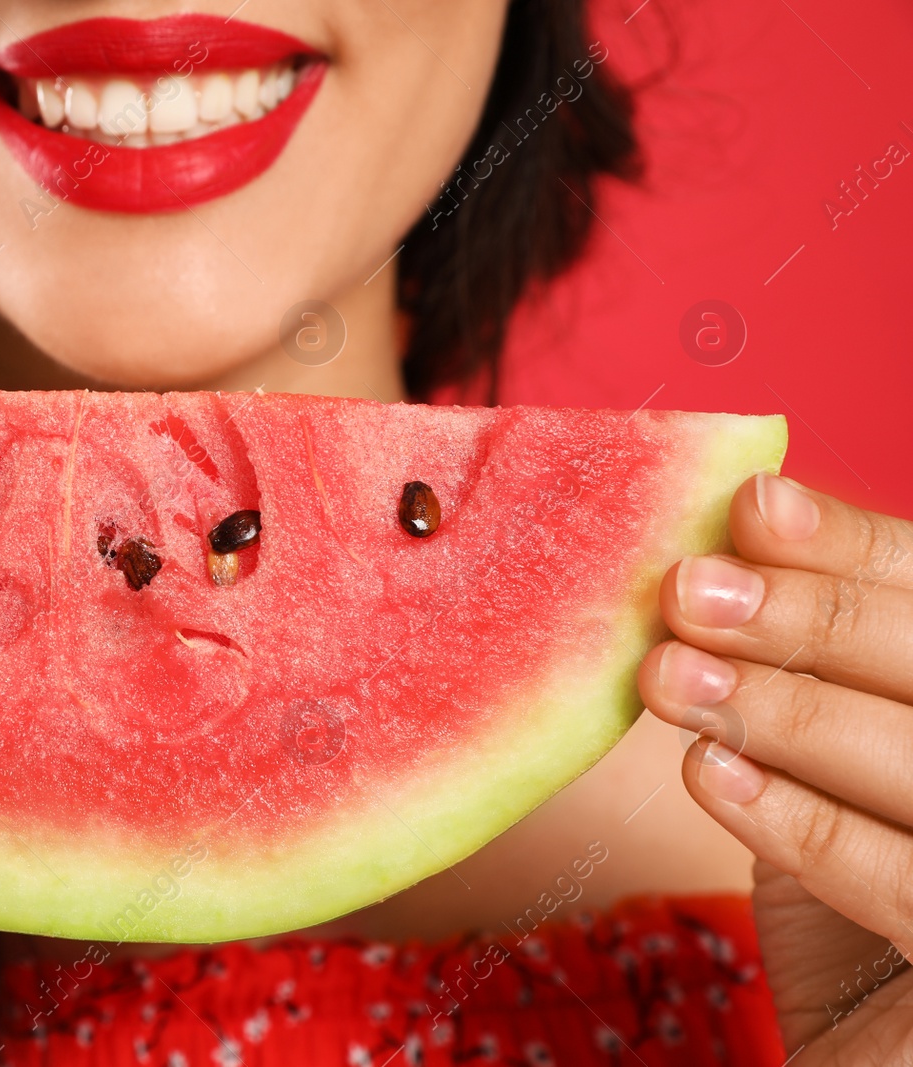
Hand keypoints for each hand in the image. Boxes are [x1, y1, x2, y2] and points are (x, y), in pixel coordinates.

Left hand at [637, 474, 912, 1062]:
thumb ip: (809, 662)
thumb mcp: (829, 752)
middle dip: (817, 621)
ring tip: (672, 677)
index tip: (750, 506)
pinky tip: (712, 773)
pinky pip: (912, 887)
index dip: (859, 549)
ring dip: (794, 712)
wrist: (873, 1039)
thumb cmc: (852, 873)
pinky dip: (809, 825)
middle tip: (690, 589)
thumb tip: (728, 538)